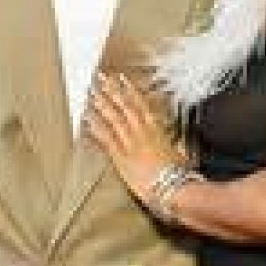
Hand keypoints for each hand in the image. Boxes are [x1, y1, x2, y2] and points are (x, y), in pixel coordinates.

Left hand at [85, 72, 181, 202]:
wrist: (174, 187)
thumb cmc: (179, 172)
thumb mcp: (179, 151)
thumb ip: (172, 142)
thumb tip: (172, 139)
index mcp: (156, 128)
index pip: (140, 103)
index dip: (129, 89)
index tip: (121, 78)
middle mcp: (141, 131)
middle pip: (124, 106)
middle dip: (111, 90)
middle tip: (100, 78)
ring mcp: (130, 143)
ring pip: (113, 118)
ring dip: (101, 104)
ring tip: (91, 94)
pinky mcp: (120, 157)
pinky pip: (105, 139)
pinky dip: (95, 128)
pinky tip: (86, 120)